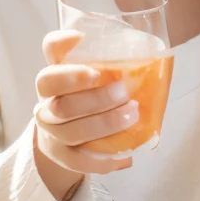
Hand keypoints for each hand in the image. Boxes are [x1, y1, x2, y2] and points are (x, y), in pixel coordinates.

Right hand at [33, 31, 137, 200]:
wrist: (60, 135)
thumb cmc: (85, 97)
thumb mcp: (92, 76)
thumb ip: (111, 64)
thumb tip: (153, 56)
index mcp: (56, 73)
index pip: (50, 50)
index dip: (63, 43)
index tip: (82, 39)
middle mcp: (46, 100)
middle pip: (60, 98)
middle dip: (94, 94)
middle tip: (124, 91)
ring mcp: (50, 130)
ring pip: (70, 129)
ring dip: (104, 123)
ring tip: (132, 116)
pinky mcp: (59, 156)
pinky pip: (77, 161)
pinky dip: (102, 160)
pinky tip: (125, 156)